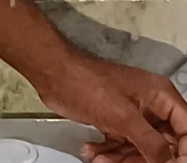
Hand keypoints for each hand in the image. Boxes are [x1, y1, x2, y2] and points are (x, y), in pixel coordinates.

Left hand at [37, 51, 186, 162]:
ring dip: (121, 159)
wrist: (53, 74)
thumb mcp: (124, 118)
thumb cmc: (90, 87)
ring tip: (100, 160)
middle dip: (144, 160)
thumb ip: (152, 144)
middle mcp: (151, 106)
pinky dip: (109, 153)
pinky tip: (92, 152)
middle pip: (163, 145)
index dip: (182, 152)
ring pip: (140, 149)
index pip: (186, 130)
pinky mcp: (115, 121)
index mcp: (161, 97)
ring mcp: (132, 114)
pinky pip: (122, 145)